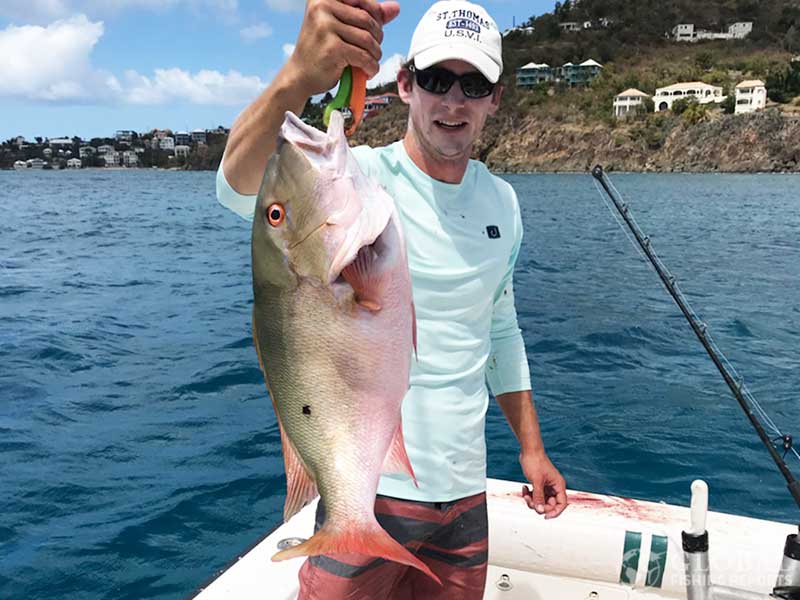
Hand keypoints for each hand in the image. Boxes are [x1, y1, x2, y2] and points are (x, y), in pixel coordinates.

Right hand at [286, 0, 400, 95]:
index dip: (376, 17)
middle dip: (377, 38)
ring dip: (375, 55)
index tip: (374, 32)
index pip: (364, 1)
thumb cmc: (321, 49)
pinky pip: (364, 56)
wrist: (300, 75)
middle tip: (372, 51)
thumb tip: (395, 8)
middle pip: (368, 20)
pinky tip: (367, 72)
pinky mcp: (332, 48)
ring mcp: (326, 27)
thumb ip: (367, 15)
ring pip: (368, 39)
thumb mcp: (342, 26)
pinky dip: (371, 67)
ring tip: (370, 62)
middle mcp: (322, 6)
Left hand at [519, 450, 567, 518]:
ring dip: (532, 500)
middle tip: (530, 500)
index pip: (561, 504)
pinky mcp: (539, 485)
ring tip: (525, 494)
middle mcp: (554, 487)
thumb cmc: (535, 462)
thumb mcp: (536, 481)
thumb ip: (539, 496)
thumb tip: (540, 510)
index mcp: (558, 485)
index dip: (555, 512)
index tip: (545, 516)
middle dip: (539, 505)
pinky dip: (529, 495)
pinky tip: (524, 488)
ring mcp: (546, 486)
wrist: (528, 451)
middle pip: (550, 504)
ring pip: (541, 501)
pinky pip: (536, 495)